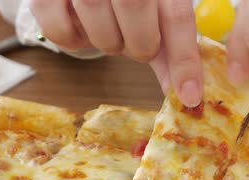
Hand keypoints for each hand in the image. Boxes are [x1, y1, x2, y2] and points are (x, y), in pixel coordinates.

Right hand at [30, 0, 202, 106]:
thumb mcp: (157, 13)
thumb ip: (172, 50)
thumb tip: (186, 95)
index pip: (178, 17)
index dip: (184, 61)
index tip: (189, 96)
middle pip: (136, 17)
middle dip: (141, 45)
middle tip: (137, 44)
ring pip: (98, 23)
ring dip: (108, 41)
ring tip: (109, 28)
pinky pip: (59, 30)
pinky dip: (72, 39)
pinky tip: (81, 24)